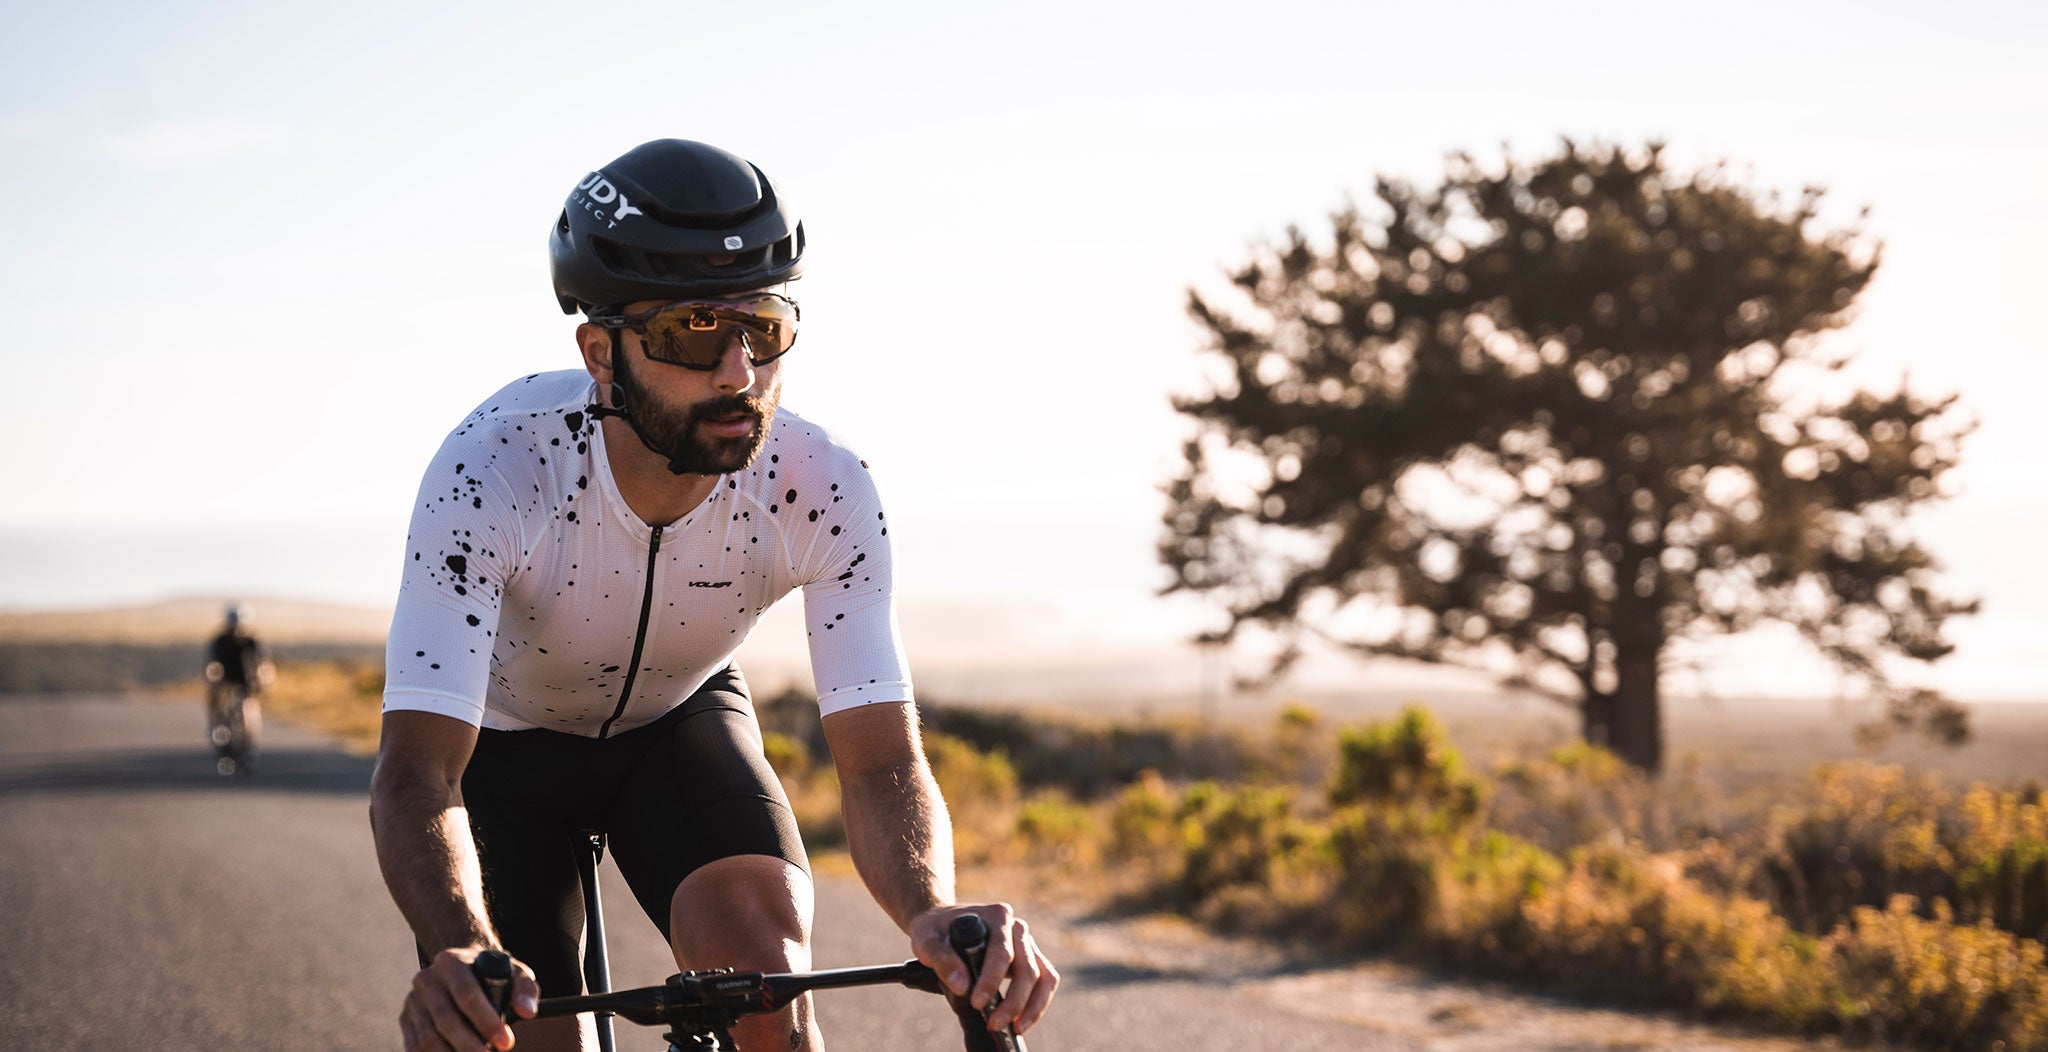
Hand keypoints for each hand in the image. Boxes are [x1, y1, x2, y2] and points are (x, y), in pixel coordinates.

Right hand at [399, 946, 538, 1051]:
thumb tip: (526, 1011)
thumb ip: (525, 989)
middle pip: (445, 1019)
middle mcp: (427, 979)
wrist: (461, 969)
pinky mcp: (406, 1019)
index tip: (506, 1042)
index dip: (486, 1022)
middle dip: (469, 1045)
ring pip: (428, 1037)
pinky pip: (415, 1045)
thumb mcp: (514, 972)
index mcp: (451, 962)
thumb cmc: (492, 974)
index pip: (467, 995)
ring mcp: (413, 1000)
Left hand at [910, 902, 1058, 1035]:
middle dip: (1013, 1001)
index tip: (976, 1003)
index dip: (992, 980)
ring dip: (1032, 1006)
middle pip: (1027, 967)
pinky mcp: (1031, 958)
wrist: (944, 925)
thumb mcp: (927, 941)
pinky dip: (1038, 1003)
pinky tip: (1021, 1021)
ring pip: (1043, 976)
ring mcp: (1027, 943)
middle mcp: (1016, 927)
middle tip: (993, 1024)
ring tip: (1015, 1029)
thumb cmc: (936, 932)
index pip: (1002, 952)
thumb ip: (942, 960)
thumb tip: (962, 986)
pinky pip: (1046, 981)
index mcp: (996, 916)